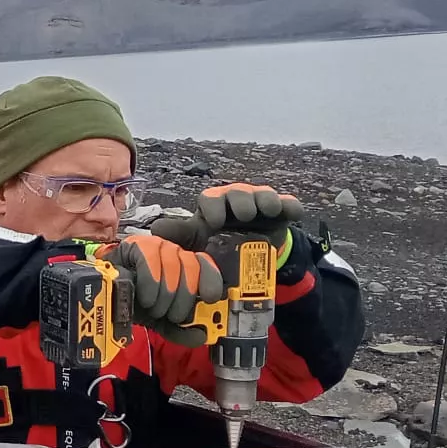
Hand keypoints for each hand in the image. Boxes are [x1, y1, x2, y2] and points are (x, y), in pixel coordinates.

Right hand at [102, 236, 223, 346]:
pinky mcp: (137, 244)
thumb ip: (182, 331)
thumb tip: (201, 335)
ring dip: (165, 294)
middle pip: (191, 266)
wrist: (106, 300)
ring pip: (173, 264)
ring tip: (153, 307)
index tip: (210, 297)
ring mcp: (155, 246)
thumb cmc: (134, 305)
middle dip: (184, 296)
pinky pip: (151, 260)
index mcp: (184, 267)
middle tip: (172, 314)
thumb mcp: (161, 322)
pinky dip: (150, 283)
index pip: (204, 263)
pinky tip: (145, 296)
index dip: (210, 278)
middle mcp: (173, 252)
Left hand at [148, 182, 302, 250]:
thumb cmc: (218, 242)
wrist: (249, 255)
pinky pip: (289, 204)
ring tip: (265, 211)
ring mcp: (261, 204)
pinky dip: (291, 206)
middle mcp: (237, 199)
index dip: (213, 206)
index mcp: (214, 205)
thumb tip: (155, 229)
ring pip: (263, 195)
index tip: (214, 221)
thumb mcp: (198, 239)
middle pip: (238, 192)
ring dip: (265, 200)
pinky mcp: (282, 212)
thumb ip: (179, 234)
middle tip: (243, 214)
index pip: (211, 197)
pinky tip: (292, 213)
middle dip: (240, 200)